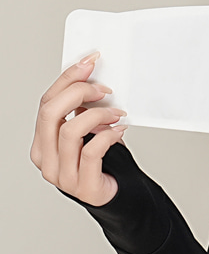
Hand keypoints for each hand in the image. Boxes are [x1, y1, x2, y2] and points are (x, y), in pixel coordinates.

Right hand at [31, 52, 126, 205]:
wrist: (117, 191)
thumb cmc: (103, 158)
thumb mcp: (89, 128)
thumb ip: (84, 108)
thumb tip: (93, 75)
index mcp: (43, 140)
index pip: (46, 102)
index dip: (68, 78)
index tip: (90, 62)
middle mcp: (46, 158)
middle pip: (50, 113)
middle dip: (79, 91)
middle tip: (105, 89)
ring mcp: (62, 175)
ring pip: (70, 131)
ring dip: (98, 114)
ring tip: (117, 113)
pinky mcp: (83, 186)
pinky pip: (91, 152)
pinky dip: (108, 135)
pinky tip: (120, 130)